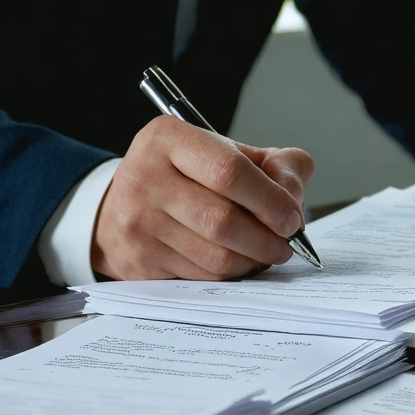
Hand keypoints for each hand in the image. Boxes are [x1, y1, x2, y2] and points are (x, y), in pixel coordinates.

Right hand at [91, 116, 314, 280]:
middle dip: (267, 238)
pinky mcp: (138, 260)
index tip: (291, 217)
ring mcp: (137, 222)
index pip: (230, 171)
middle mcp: (145, 177)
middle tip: (286, 243)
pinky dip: (231, 273)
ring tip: (266, 252)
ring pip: (215, 256)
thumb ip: (275, 164)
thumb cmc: (186, 176)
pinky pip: (202, 276)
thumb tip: (293, 199)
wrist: (121, 205)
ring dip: (253, 260)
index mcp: (169, 138)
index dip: (270, 200)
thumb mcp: (228, 152)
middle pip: (223, 220)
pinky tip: (238, 261)